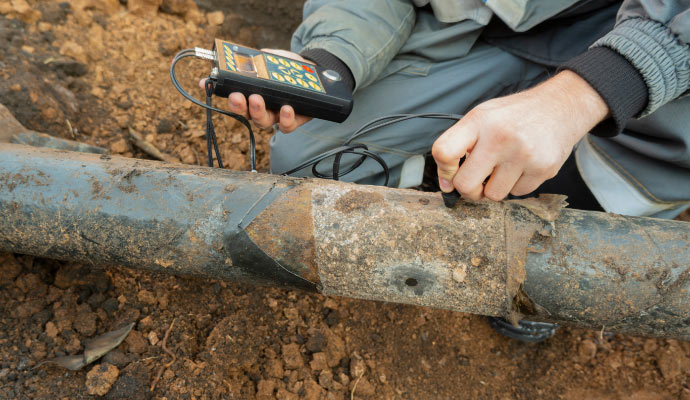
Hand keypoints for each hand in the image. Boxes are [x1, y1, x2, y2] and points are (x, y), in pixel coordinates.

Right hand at [201, 49, 312, 132]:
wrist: (314, 74)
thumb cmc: (288, 69)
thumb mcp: (272, 60)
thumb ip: (258, 59)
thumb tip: (243, 57)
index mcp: (251, 93)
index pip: (231, 95)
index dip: (215, 90)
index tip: (206, 83)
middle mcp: (261, 107)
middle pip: (244, 113)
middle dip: (238, 106)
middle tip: (237, 97)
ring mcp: (275, 115)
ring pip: (262, 121)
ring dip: (257, 112)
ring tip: (257, 99)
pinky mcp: (293, 121)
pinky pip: (286, 126)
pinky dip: (284, 119)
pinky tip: (286, 108)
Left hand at [431, 70, 609, 200]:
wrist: (561, 107)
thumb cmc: (514, 116)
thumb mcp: (482, 117)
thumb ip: (459, 144)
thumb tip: (446, 184)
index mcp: (479, 121)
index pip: (444, 152)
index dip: (443, 169)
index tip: (452, 171)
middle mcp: (500, 137)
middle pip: (466, 185)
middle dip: (469, 189)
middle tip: (477, 180)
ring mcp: (523, 154)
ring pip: (493, 195)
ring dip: (496, 186)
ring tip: (505, 166)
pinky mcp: (543, 168)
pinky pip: (518, 193)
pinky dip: (517, 184)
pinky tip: (524, 165)